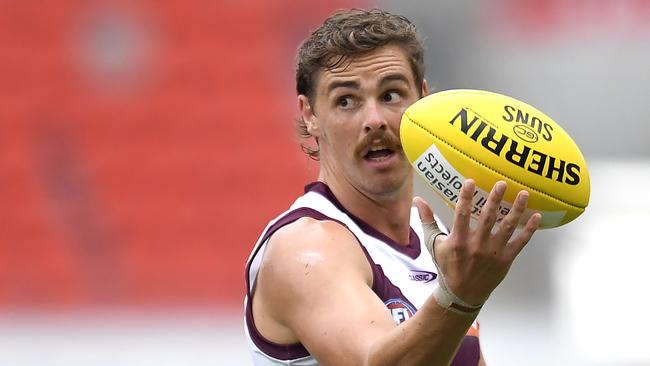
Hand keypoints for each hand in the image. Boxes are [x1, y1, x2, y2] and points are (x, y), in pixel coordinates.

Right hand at [414, 179, 540, 305]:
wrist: (461, 294)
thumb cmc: (447, 267)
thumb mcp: (434, 244)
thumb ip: (427, 221)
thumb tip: (418, 201)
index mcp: (458, 240)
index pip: (462, 213)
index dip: (466, 196)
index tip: (471, 181)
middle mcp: (476, 245)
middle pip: (488, 217)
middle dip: (496, 199)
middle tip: (502, 183)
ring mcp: (493, 253)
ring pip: (507, 227)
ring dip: (517, 210)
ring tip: (524, 194)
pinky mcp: (506, 260)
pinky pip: (520, 243)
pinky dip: (529, 230)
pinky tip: (536, 217)